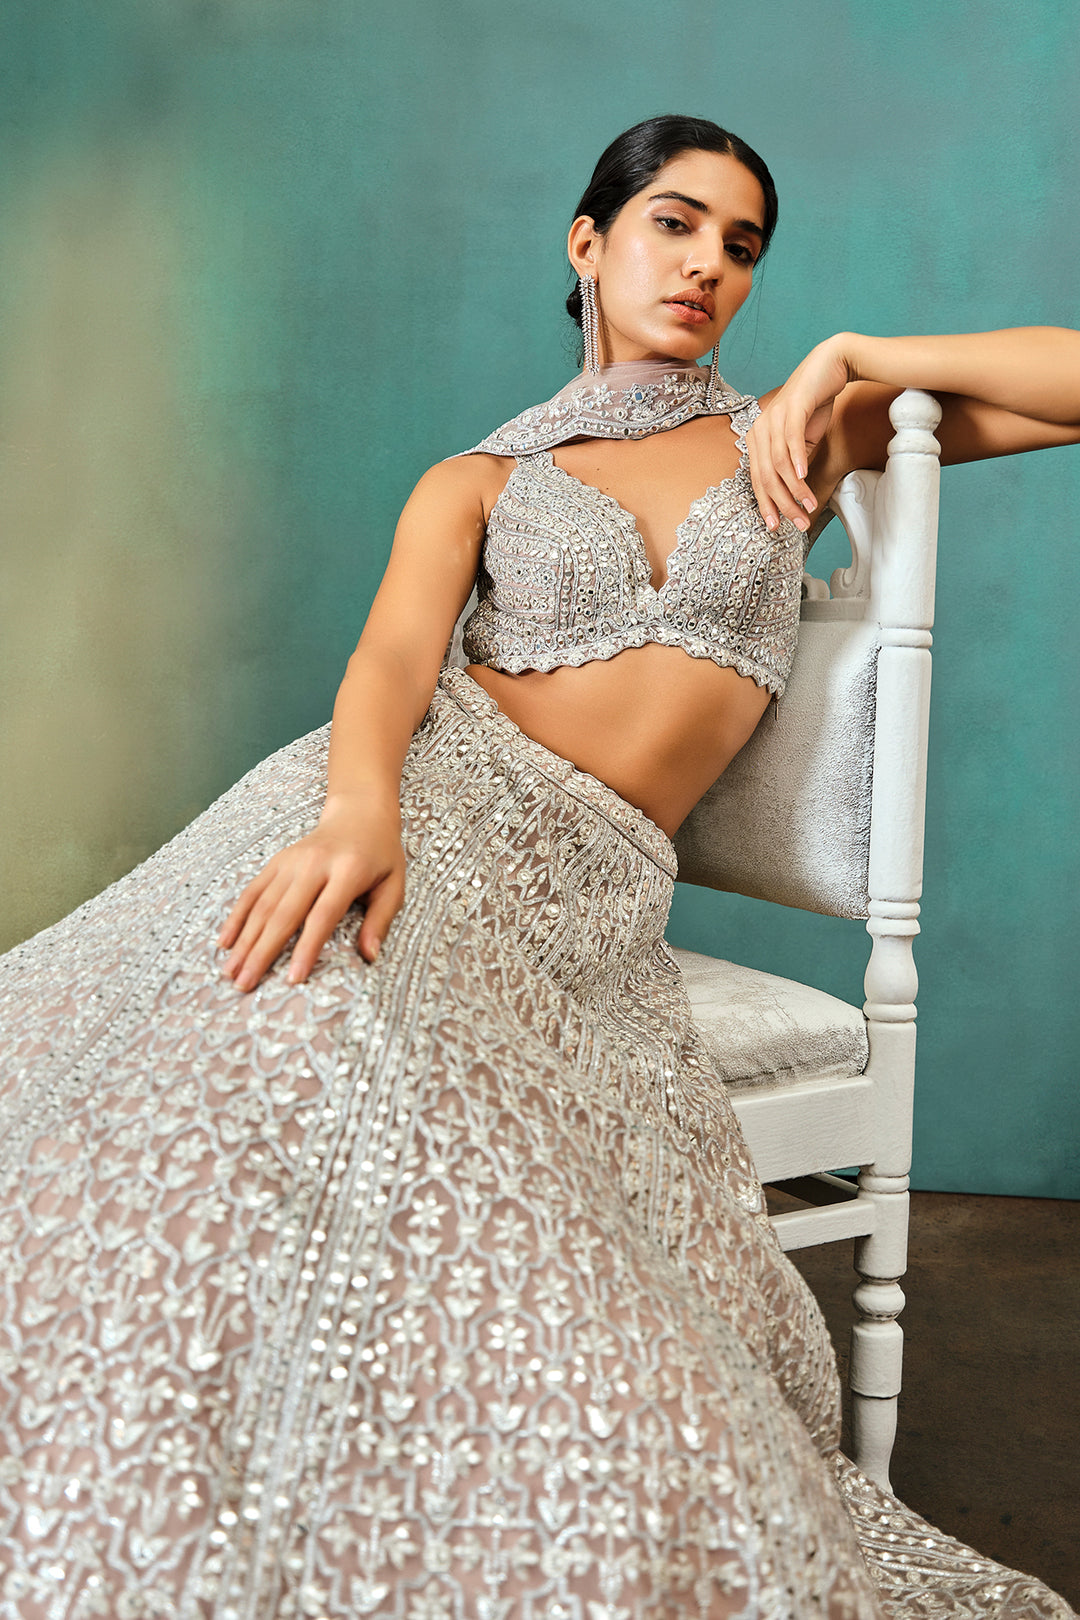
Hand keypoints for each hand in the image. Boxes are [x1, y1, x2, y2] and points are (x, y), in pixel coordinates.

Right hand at [217, 798, 404, 991]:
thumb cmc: (380, 856)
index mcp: (348, 871)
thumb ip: (380, 920)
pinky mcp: (277, 861)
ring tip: (231, 972)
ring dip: (244, 940)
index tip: (293, 978)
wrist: (359, 814)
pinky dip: (237, 916)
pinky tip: (225, 941)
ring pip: (263, 905)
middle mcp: (314, 864)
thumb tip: (370, 956)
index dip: (307, 948)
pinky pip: (252, 891)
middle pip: (283, 914)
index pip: (322, 915)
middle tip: (244, 985)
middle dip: (262, 952)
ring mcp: (291, 861)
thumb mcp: (393, 885)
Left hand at [747, 334, 855, 533]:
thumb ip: (793, 463)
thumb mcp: (802, 440)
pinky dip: (797, 461)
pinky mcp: (791, 407)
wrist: (830, 366)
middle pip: (766, 476)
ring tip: (808, 506)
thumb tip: (793, 492)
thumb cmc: (815, 404)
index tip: (776, 527)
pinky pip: (791, 440)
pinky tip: (803, 478)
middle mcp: (759, 428)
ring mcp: (773, 417)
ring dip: (794, 489)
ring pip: (778, 464)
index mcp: (757, 438)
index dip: (766, 505)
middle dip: (782, 504)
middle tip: (798, 523)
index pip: (757, 479)